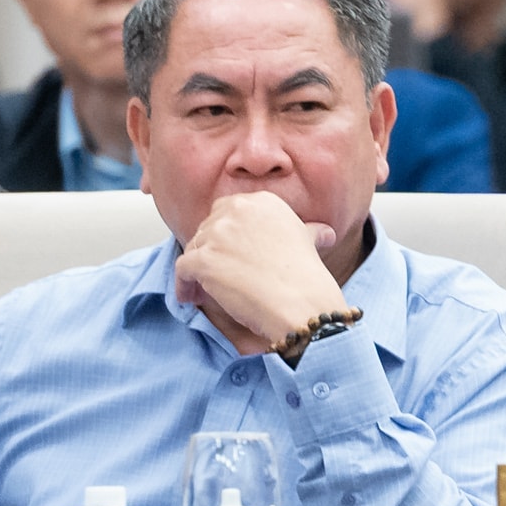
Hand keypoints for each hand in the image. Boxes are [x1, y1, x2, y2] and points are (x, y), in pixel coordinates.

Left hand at [174, 191, 350, 351]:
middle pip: (208, 227)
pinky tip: (190, 298)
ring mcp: (218, 234)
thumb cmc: (306, 277)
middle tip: (216, 272)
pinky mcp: (203, 259)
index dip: (226, 234)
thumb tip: (324, 233)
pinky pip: (182, 269)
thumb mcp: (308, 242)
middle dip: (210, 249)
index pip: (228, 210)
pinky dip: (183, 285)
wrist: (303, 304)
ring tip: (203, 289)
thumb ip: (306, 231)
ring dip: (196, 269)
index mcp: (262, 201)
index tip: (230, 252)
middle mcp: (238, 210)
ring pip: (194, 248)